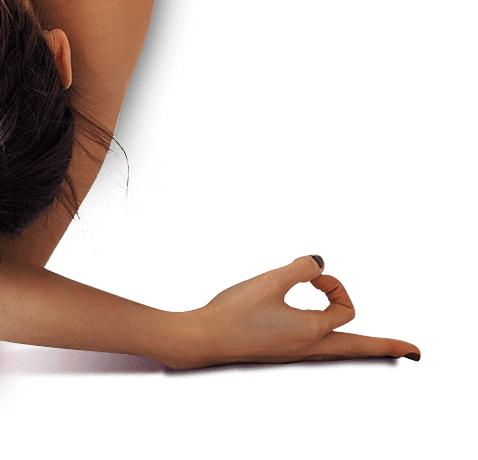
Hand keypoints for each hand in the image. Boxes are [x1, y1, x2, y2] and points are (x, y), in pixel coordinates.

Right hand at [175, 254, 420, 368]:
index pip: (343, 308)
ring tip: (383, 350)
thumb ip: (299, 269)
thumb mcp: (269, 282)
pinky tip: (330, 342)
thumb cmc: (233, 312)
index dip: (333, 285)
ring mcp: (295, 355)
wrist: (203, 340)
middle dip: (387, 347)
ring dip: (361, 346)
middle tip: (415, 353)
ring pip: (339, 351)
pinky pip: (321, 351)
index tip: (309, 275)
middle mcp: (309, 348)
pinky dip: (335, 345)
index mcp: (311, 331)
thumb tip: (319, 264)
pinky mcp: (280, 354)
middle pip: (357, 348)